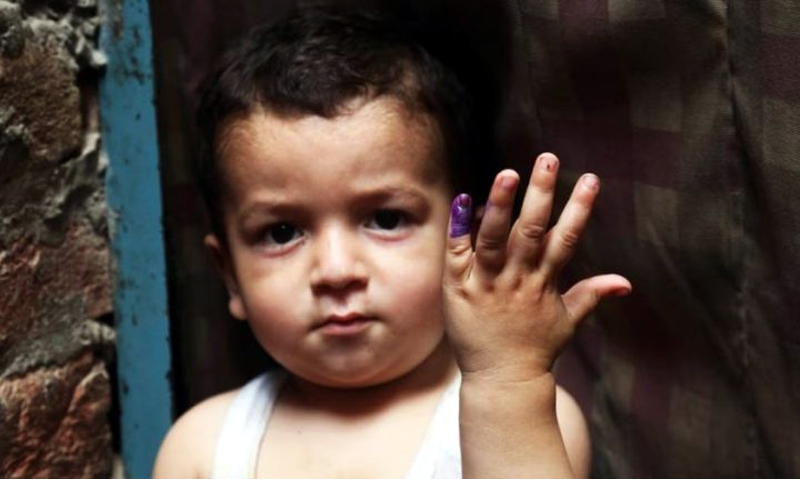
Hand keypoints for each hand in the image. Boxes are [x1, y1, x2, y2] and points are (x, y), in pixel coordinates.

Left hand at [443, 152, 630, 383]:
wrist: (502, 380)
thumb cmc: (534, 348)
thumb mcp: (567, 321)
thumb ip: (592, 295)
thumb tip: (626, 283)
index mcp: (545, 283)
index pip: (566, 239)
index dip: (579, 209)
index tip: (591, 179)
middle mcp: (518, 280)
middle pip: (531, 232)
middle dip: (541, 194)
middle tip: (548, 159)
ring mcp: (487, 284)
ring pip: (494, 240)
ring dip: (501, 206)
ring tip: (508, 174)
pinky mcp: (459, 290)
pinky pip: (458, 254)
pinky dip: (460, 228)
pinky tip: (463, 200)